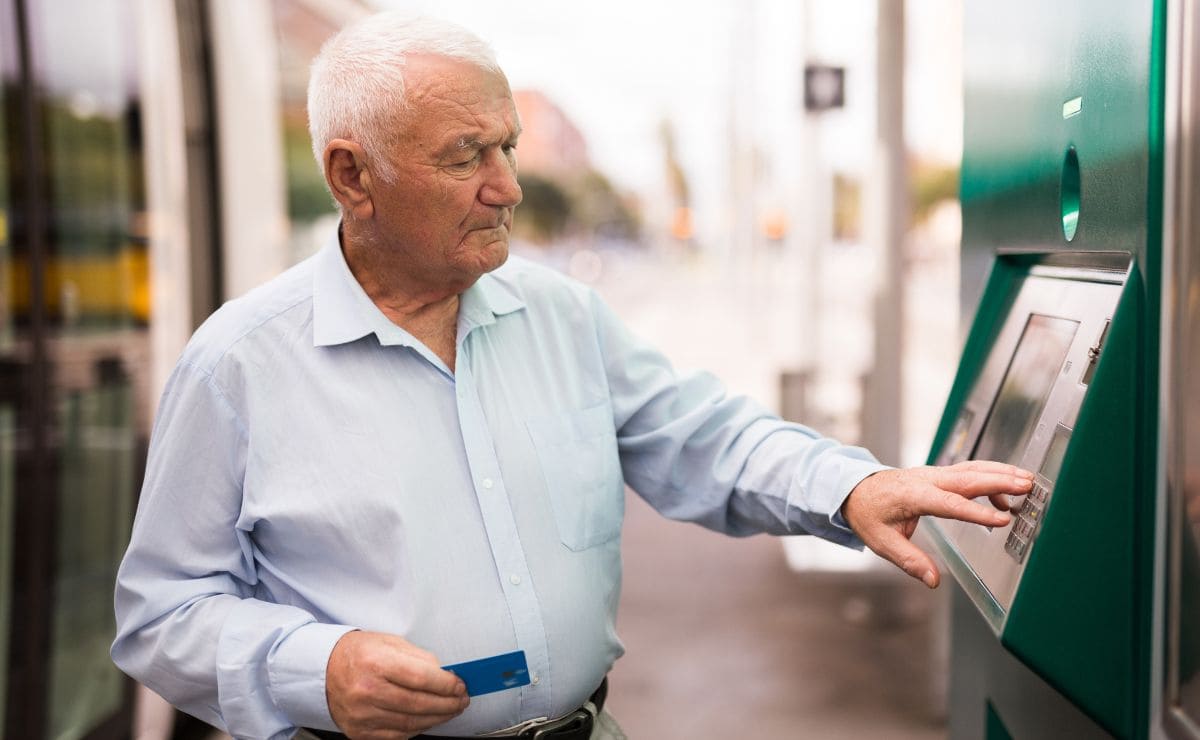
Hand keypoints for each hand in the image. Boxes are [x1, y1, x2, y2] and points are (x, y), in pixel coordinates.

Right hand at [325, 631, 468, 738]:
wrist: (323, 670)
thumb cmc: (358, 653)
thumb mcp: (389, 643)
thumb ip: (419, 658)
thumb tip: (446, 674)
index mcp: (375, 663)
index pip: (420, 678)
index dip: (446, 684)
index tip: (460, 685)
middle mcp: (366, 691)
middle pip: (418, 704)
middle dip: (447, 704)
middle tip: (461, 700)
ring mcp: (362, 715)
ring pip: (411, 724)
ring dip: (437, 719)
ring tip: (451, 710)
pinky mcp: (360, 732)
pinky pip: (397, 736)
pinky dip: (417, 729)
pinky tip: (428, 720)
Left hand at [841, 460, 1033, 587]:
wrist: (855, 488)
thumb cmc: (868, 513)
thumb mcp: (882, 541)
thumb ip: (910, 560)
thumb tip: (932, 580)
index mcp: (913, 496)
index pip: (950, 504)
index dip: (977, 512)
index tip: (1003, 519)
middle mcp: (926, 480)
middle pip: (968, 479)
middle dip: (999, 482)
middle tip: (1027, 486)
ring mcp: (934, 474)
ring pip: (972, 469)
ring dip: (1000, 473)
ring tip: (1027, 481)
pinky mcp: (939, 473)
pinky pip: (968, 470)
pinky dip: (990, 475)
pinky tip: (1004, 493)